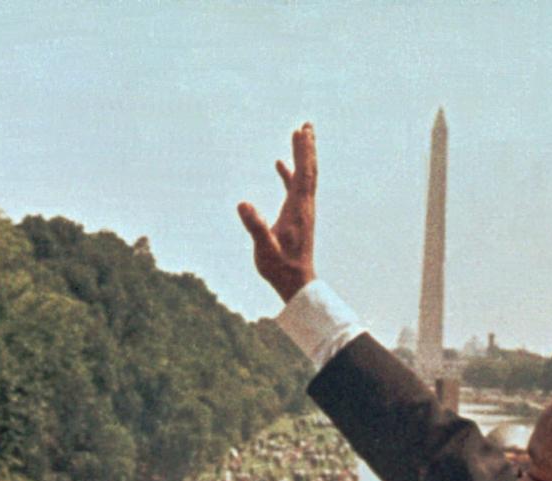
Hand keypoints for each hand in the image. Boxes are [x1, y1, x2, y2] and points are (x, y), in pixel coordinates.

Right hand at [238, 123, 316, 300]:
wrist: (296, 284)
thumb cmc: (280, 268)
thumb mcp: (264, 249)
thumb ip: (255, 227)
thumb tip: (243, 204)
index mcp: (298, 209)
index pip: (303, 174)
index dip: (303, 152)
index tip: (302, 131)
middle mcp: (304, 206)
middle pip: (308, 170)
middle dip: (307, 147)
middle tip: (307, 125)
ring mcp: (302, 211)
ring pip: (304, 177)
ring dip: (301, 156)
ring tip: (299, 135)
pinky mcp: (297, 217)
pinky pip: (295, 189)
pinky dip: (290, 174)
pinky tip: (280, 165)